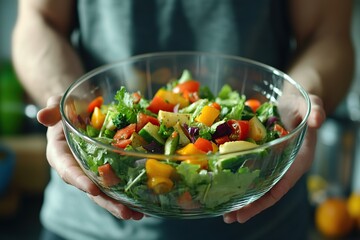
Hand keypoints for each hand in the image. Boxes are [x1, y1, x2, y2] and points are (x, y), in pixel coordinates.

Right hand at [37, 96, 143, 220]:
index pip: (68, 170)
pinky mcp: (107, 168)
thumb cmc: (68, 109)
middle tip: (126, 213)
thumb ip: (51, 111)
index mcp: (61, 155)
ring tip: (138, 214)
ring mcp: (92, 170)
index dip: (79, 180)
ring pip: (106, 191)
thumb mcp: (58, 106)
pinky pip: (117, 182)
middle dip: (107, 202)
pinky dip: (129, 192)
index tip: (92, 189)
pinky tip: (144, 202)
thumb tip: (42, 116)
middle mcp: (77, 168)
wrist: (80, 110)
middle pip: (91, 189)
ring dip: (121, 203)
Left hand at [223, 94, 325, 222]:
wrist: (293, 101)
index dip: (262, 202)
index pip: (280, 187)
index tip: (244, 214)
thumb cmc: (302, 104)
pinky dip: (236, 177)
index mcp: (298, 160)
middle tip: (228, 217)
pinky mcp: (261, 154)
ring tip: (222, 208)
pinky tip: (222, 182)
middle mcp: (284, 165)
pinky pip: (249, 169)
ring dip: (240, 195)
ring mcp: (272, 161)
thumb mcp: (310, 104)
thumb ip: (316, 110)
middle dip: (247, 205)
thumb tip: (317, 119)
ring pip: (256, 183)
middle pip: (265, 191)